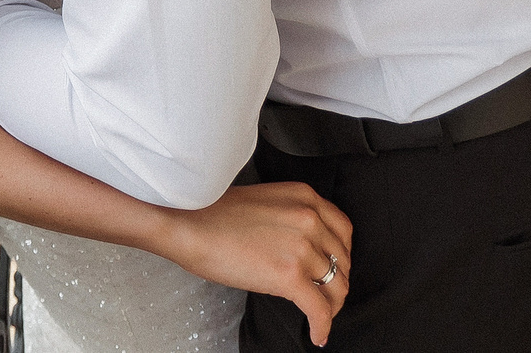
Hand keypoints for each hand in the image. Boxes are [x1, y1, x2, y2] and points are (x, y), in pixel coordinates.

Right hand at [146, 181, 351, 346]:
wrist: (187, 224)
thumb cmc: (212, 214)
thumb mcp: (264, 202)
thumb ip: (291, 219)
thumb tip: (302, 250)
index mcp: (304, 197)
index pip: (343, 230)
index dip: (341, 255)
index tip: (333, 268)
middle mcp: (309, 219)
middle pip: (342, 261)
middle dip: (335, 282)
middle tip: (324, 295)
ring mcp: (302, 247)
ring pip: (336, 287)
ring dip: (330, 306)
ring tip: (320, 316)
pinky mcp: (291, 276)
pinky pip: (320, 309)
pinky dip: (323, 326)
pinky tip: (317, 334)